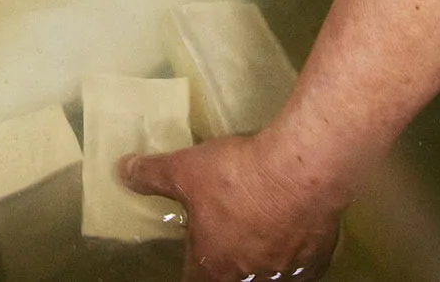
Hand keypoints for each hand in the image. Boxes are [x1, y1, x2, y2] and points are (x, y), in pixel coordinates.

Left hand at [121, 136, 338, 281]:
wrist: (301, 172)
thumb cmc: (237, 176)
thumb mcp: (185, 168)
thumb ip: (152, 174)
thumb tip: (122, 171)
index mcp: (215, 265)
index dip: (191, 273)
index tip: (192, 264)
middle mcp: (250, 277)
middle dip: (228, 267)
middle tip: (227, 244)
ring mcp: (287, 271)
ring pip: (271, 276)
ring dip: (263, 261)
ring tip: (261, 236)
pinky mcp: (317, 259)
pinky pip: (302, 265)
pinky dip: (295, 252)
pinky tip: (294, 232)